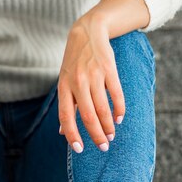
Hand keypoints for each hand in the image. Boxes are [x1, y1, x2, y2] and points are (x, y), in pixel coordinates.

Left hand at [58, 13, 124, 152]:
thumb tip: (62, 133)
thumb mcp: (64, 83)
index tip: (79, 149)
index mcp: (64, 87)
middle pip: (88, 116)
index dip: (72, 135)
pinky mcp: (109, 69)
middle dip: (96, 135)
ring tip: (111, 136)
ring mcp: (94, 75)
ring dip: (108, 125)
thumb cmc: (74, 63)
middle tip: (103, 147)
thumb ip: (67, 107)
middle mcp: (78, 82)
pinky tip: (119, 119)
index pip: (66, 116)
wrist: (87, 31)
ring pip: (102, 108)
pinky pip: (116, 94)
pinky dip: (119, 109)